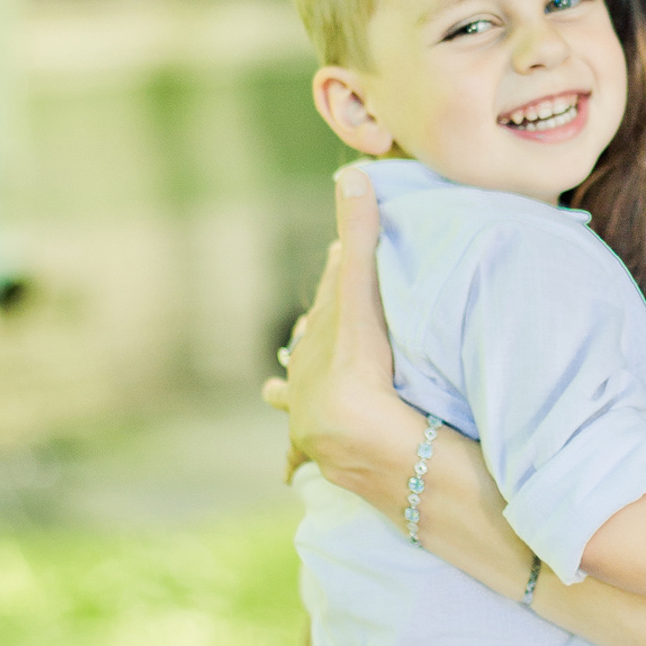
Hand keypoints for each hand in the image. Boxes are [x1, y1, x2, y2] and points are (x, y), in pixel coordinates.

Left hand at [262, 169, 398, 485]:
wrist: (362, 444)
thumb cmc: (365, 366)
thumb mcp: (363, 299)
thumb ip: (361, 240)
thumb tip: (350, 174)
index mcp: (322, 337)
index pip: (335, 296)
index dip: (343, 272)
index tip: (345, 255)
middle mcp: (308, 374)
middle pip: (314, 342)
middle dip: (319, 325)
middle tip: (323, 313)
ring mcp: (310, 415)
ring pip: (299, 393)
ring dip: (298, 382)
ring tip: (281, 382)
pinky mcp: (317, 453)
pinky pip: (301, 454)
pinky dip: (294, 455)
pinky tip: (285, 471)